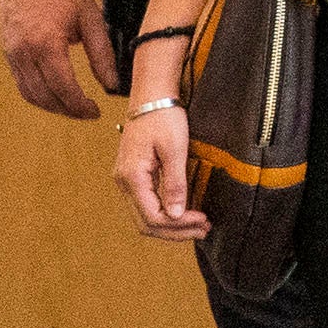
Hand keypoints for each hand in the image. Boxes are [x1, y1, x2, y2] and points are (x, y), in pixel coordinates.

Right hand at [0, 0, 117, 117]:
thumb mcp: (91, 19)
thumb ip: (102, 54)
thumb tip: (111, 83)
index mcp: (47, 44)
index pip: (64, 89)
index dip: (81, 106)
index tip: (94, 111)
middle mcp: (24, 51)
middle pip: (45, 97)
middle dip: (67, 110)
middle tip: (85, 113)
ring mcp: (11, 50)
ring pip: (29, 93)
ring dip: (50, 105)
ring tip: (70, 106)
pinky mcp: (6, 47)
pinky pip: (19, 79)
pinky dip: (36, 91)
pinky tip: (52, 90)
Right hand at [114, 104, 205, 240]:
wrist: (151, 96)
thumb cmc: (162, 116)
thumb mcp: (174, 150)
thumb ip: (174, 184)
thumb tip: (175, 215)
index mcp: (132, 176)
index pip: (153, 217)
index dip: (179, 225)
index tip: (203, 220)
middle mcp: (123, 182)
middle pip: (146, 224)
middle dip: (176, 232)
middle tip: (203, 230)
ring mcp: (125, 180)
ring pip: (145, 217)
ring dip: (171, 226)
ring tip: (197, 226)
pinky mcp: (133, 176)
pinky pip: (146, 204)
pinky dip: (165, 214)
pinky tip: (183, 213)